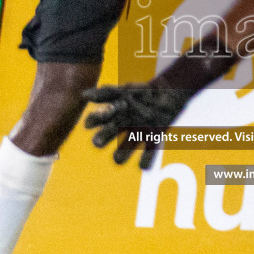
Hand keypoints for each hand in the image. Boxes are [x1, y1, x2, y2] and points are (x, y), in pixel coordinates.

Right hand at [81, 83, 195, 168]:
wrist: (170, 92)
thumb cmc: (145, 92)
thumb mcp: (126, 90)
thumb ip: (107, 93)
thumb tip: (83, 96)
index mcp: (113, 115)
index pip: (96, 120)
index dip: (93, 121)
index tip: (95, 118)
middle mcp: (121, 128)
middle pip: (104, 138)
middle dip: (101, 139)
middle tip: (98, 142)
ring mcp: (136, 136)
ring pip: (122, 154)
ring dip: (120, 155)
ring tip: (118, 156)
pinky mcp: (153, 141)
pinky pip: (147, 157)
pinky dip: (145, 161)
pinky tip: (143, 163)